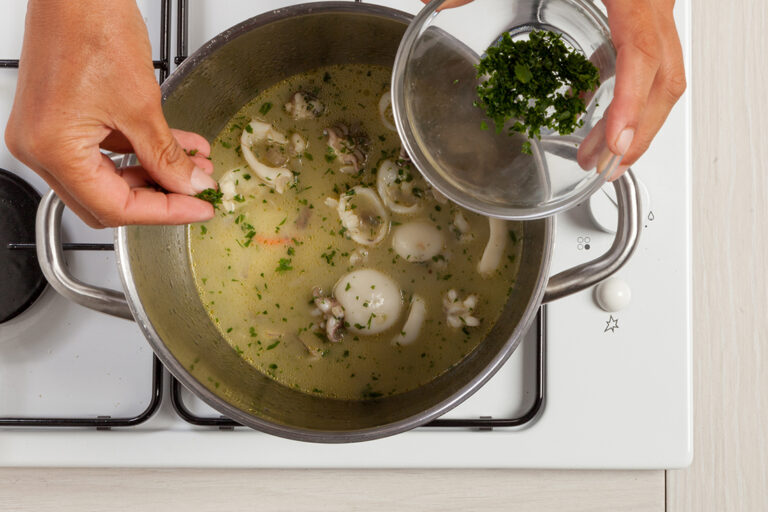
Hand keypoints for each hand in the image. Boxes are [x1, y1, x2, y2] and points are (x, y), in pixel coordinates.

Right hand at [4, 0, 217, 227]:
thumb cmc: (91, 26)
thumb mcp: (142, 105)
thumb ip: (167, 155)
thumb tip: (189, 185)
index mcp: (52, 150)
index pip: (115, 208)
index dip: (165, 212)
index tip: (199, 209)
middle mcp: (39, 148)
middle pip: (106, 201)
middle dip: (157, 199)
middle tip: (196, 194)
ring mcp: (45, 135)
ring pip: (107, 179)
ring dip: (153, 175)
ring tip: (193, 167)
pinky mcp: (59, 120)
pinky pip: (102, 151)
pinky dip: (139, 152)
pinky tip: (175, 148)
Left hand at [420, 0, 685, 177]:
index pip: (642, 52)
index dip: (630, 105)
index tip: (615, 146)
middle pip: (665, 76)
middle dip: (636, 130)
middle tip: (603, 168)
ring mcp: (652, 3)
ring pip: (663, 71)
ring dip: (631, 119)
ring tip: (596, 155)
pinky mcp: (641, 7)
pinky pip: (644, 55)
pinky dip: (623, 90)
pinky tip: (590, 109)